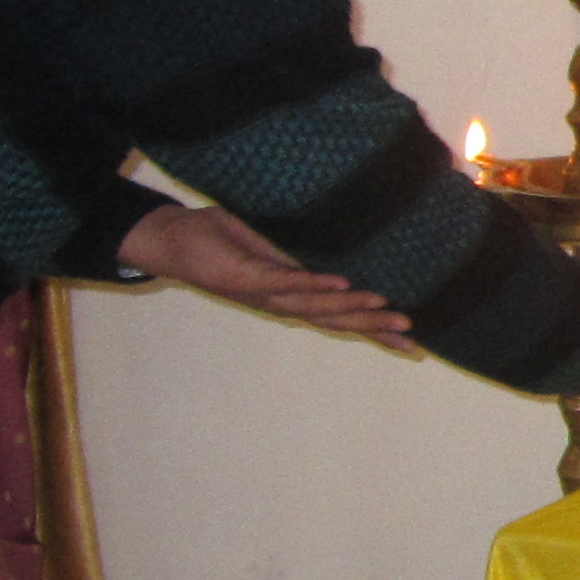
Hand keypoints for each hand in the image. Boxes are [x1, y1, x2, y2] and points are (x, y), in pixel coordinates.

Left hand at [117, 205, 413, 342]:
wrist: (169, 239)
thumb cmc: (213, 239)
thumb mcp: (264, 244)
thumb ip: (292, 253)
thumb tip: (326, 248)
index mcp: (288, 295)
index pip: (336, 316)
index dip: (371, 329)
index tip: (409, 341)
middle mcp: (279, 301)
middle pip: (334, 320)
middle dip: (373, 328)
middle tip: (411, 335)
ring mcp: (264, 292)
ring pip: (316, 305)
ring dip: (351, 308)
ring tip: (386, 307)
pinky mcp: (247, 277)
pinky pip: (286, 282)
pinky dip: (314, 285)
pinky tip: (342, 284)